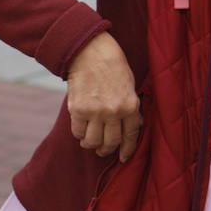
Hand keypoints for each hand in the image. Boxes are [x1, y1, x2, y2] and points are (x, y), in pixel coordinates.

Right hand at [66, 32, 141, 161]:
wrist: (91, 53)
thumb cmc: (114, 67)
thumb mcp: (130, 86)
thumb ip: (131, 107)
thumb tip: (133, 126)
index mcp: (130, 105)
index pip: (130, 136)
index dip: (126, 149)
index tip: (122, 157)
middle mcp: (114, 112)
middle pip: (110, 143)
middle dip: (106, 150)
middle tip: (103, 150)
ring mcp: (95, 112)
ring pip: (92, 141)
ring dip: (91, 144)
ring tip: (90, 140)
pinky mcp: (77, 110)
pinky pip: (77, 132)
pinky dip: (79, 134)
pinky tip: (81, 128)